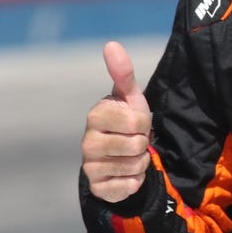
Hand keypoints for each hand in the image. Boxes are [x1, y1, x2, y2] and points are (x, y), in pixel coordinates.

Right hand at [81, 41, 153, 202]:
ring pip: (135, 166)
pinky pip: (129, 186)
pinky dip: (135, 181)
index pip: (137, 122)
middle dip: (143, 143)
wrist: (119, 155)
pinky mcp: (98, 189)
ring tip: (131, 154)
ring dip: (140, 161)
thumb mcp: (130, 96)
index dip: (144, 123)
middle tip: (134, 139)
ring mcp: (90, 167)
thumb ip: (123, 72)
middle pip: (137, 145)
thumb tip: (111, 44)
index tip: (135, 122)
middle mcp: (87, 142)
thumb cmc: (126, 120)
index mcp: (95, 115)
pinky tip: (126, 173)